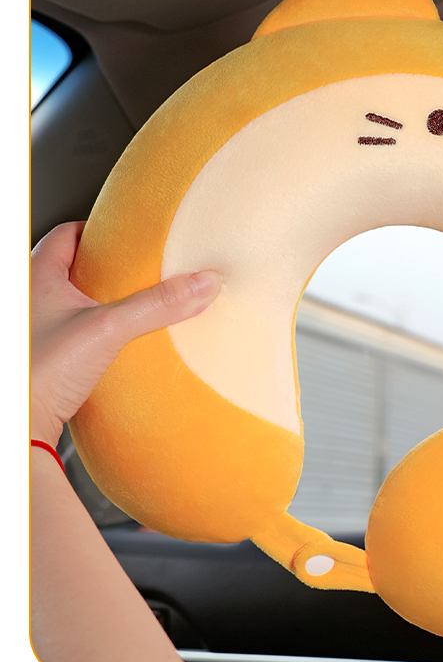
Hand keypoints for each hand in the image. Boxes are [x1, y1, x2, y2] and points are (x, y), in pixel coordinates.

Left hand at [31, 221, 220, 447]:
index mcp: (35, 275)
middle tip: (133, 275)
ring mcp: (33, 330)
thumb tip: (202, 284)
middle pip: (70, 268)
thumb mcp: (107, 330)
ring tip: (126, 311)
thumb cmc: (39, 374)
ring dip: (96, 306)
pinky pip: (69, 335)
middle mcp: (28, 298)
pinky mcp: (42, 359)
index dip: (99, 233)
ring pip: (69, 304)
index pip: (68, 234)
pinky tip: (110, 348)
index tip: (126, 240)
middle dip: (103, 271)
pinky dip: (90, 335)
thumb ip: (156, 305)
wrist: (21, 428)